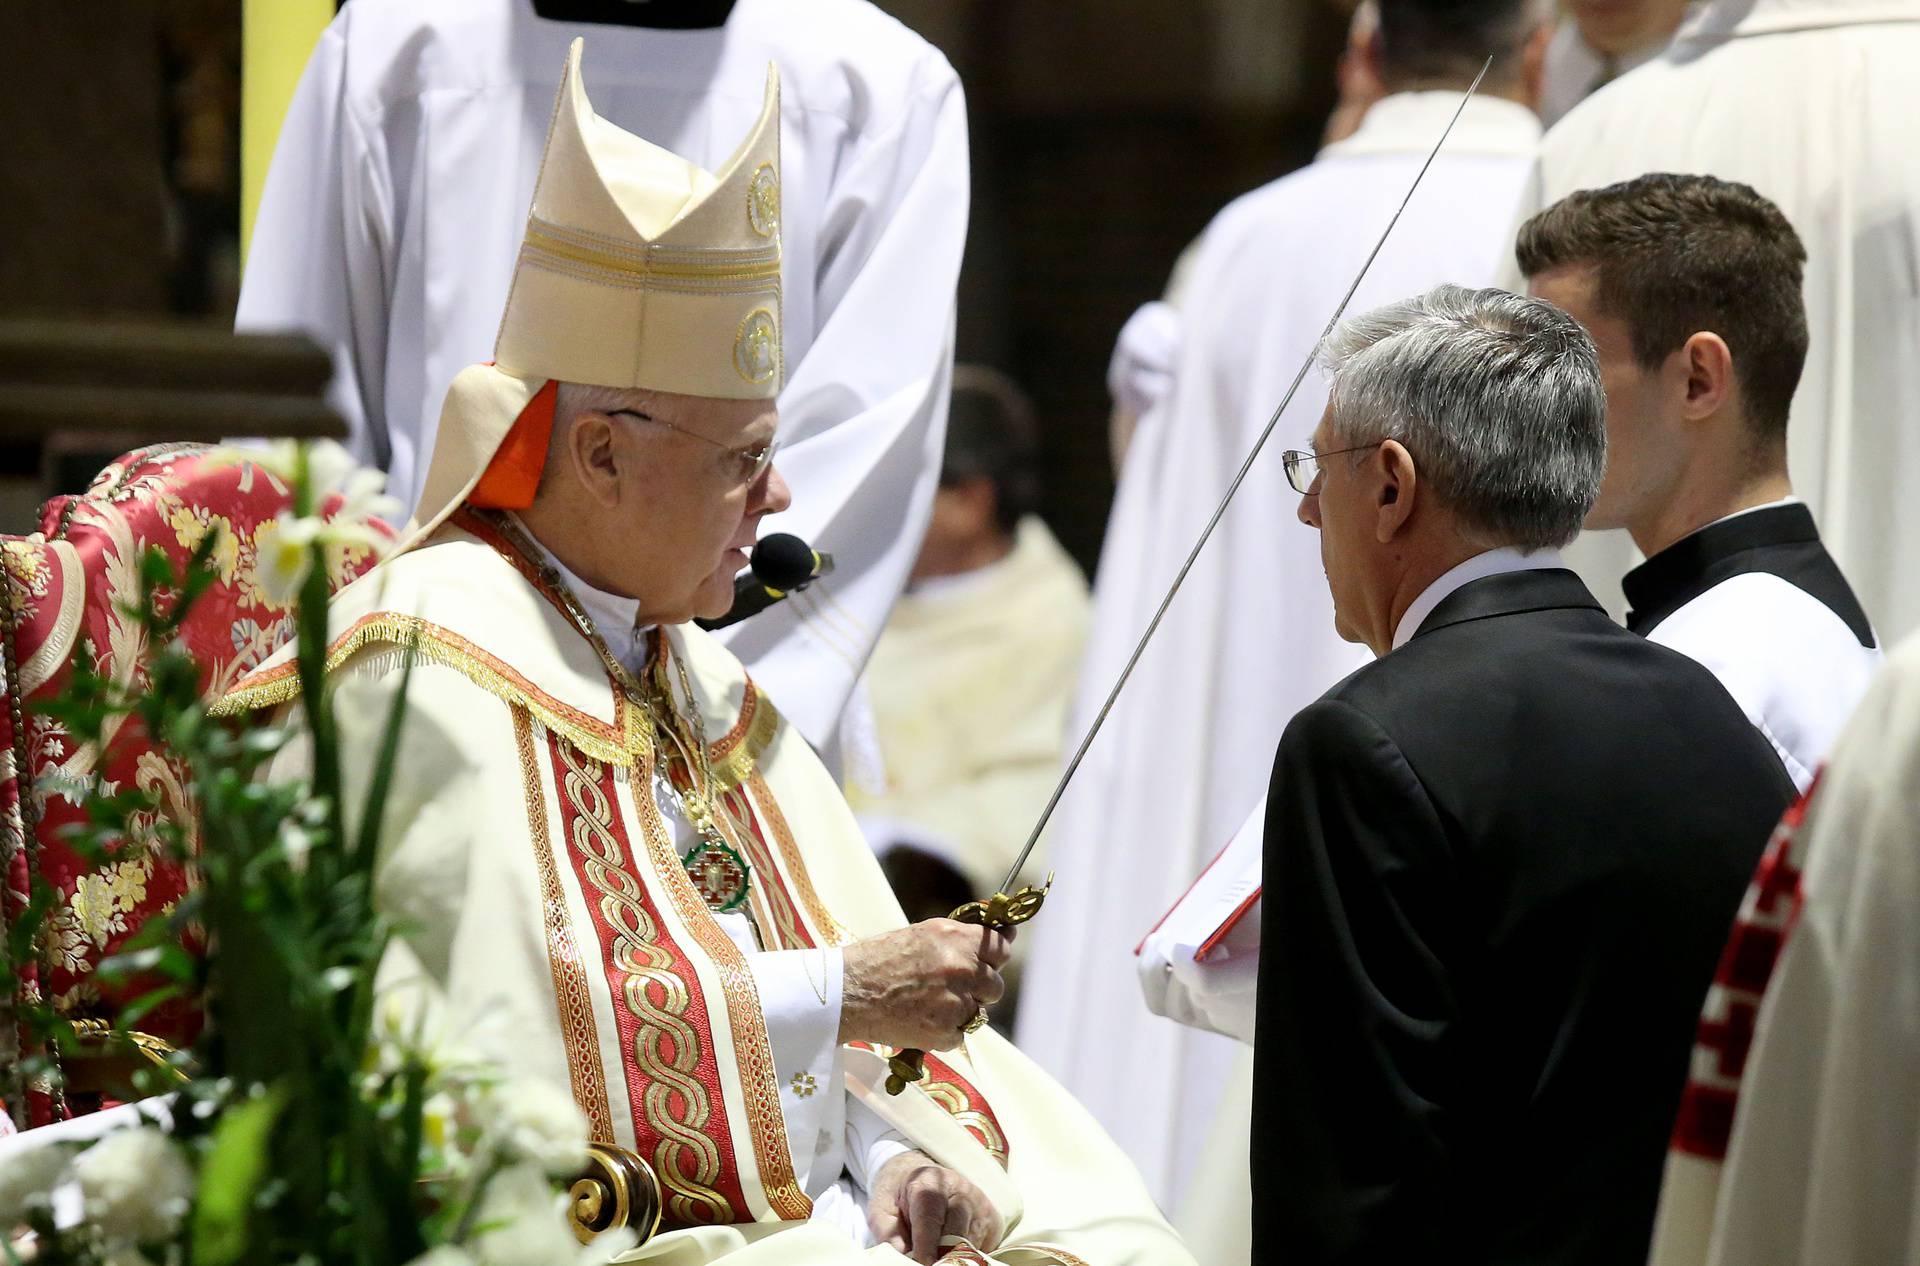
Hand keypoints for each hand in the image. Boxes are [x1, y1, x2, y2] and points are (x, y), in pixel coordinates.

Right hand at [840, 918, 1013, 1050]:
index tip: (988, 961)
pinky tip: (919, 1020)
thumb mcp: (921, 935)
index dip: (994, 956)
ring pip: (979, 1012)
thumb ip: (960, 939)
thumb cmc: (876, 960)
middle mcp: (961, 968)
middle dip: (979, 988)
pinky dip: (944, 1032)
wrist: (846, 993)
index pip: (1000, 948)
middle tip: (951, 988)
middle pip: (995, 985)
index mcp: (955, 938)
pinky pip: (959, 1034)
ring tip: (928, 1005)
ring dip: (962, 1011)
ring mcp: (956, 1002)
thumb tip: (1002, 937)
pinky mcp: (946, 1032)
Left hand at [868, 1150, 1002, 1262]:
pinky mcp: (992, 1219)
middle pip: (956, 1235)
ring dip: (952, 1256)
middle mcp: (960, 1190)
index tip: (921, 1263)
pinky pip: (981, 1247)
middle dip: (941, 1257)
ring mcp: (980, 1204)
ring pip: (970, 1245)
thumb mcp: (882, 1210)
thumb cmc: (899, 1195)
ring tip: (935, 1255)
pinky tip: (950, 1250)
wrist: (921, 1174)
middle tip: (928, 1262)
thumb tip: (903, 1258)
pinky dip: (965, 1256)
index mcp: (929, 1182)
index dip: (926, 1248)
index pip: (931, 1219)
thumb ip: (889, 1234)